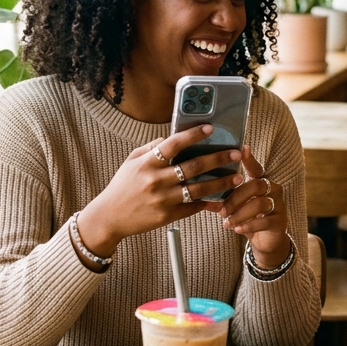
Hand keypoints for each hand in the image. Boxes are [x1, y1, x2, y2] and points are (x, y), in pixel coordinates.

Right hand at [76, 125, 243, 255]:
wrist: (109, 217)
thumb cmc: (122, 186)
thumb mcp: (132, 161)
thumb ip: (152, 148)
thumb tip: (172, 136)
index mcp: (147, 163)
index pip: (173, 144)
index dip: (193, 135)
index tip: (211, 128)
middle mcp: (156, 180)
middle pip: (193, 166)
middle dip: (218, 158)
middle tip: (235, 153)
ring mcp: (163, 199)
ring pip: (198, 189)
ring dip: (221, 182)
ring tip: (237, 177)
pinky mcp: (168, 216)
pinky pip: (193, 207)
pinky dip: (208, 201)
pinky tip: (222, 196)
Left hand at [216, 145, 289, 267]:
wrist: (266, 242)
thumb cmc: (249, 219)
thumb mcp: (235, 209)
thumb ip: (222, 201)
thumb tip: (200, 195)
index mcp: (261, 183)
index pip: (256, 168)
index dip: (250, 159)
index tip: (243, 149)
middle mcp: (273, 190)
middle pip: (256, 185)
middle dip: (236, 197)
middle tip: (222, 210)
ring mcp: (278, 205)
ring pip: (259, 203)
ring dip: (240, 214)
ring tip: (227, 223)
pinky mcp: (280, 221)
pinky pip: (264, 221)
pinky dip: (248, 225)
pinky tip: (238, 230)